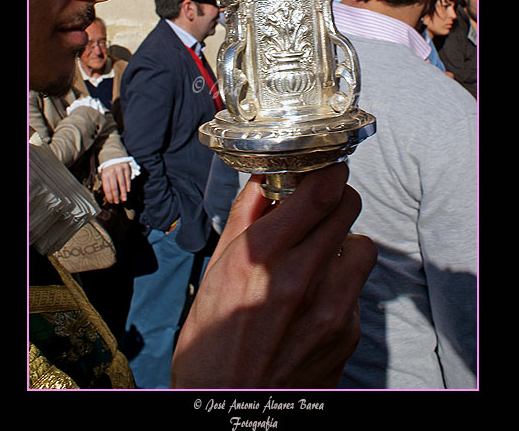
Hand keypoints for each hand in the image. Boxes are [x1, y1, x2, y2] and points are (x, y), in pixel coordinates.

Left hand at [100, 162, 131, 203]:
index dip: (109, 196)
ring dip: (123, 192)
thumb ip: (106, 185)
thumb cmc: (109, 172)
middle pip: (114, 187)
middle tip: (118, 202)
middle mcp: (111, 171)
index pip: (107, 188)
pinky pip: (128, 178)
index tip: (111, 202)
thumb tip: (109, 197)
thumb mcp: (104, 176)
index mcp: (104, 175)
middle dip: (116, 196)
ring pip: (122, 183)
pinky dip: (128, 185)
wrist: (114, 159)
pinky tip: (128, 190)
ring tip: (124, 198)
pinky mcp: (126, 167)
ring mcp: (119, 169)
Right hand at [170, 162, 376, 388]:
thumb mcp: (215, 271)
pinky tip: (317, 298)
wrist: (230, 408)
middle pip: (348, 207)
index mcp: (261, 255)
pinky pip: (357, 288)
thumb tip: (265, 177)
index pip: (320, 191)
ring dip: (345, 240)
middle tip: (321, 206)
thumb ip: (245, 218)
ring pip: (363, 244)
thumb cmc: (212, 341)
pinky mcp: (348, 333)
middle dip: (336, 198)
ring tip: (321, 254)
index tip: (326, 167)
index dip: (329, 171)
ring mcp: (331, 307)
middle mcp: (300, 276)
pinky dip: (342, 283)